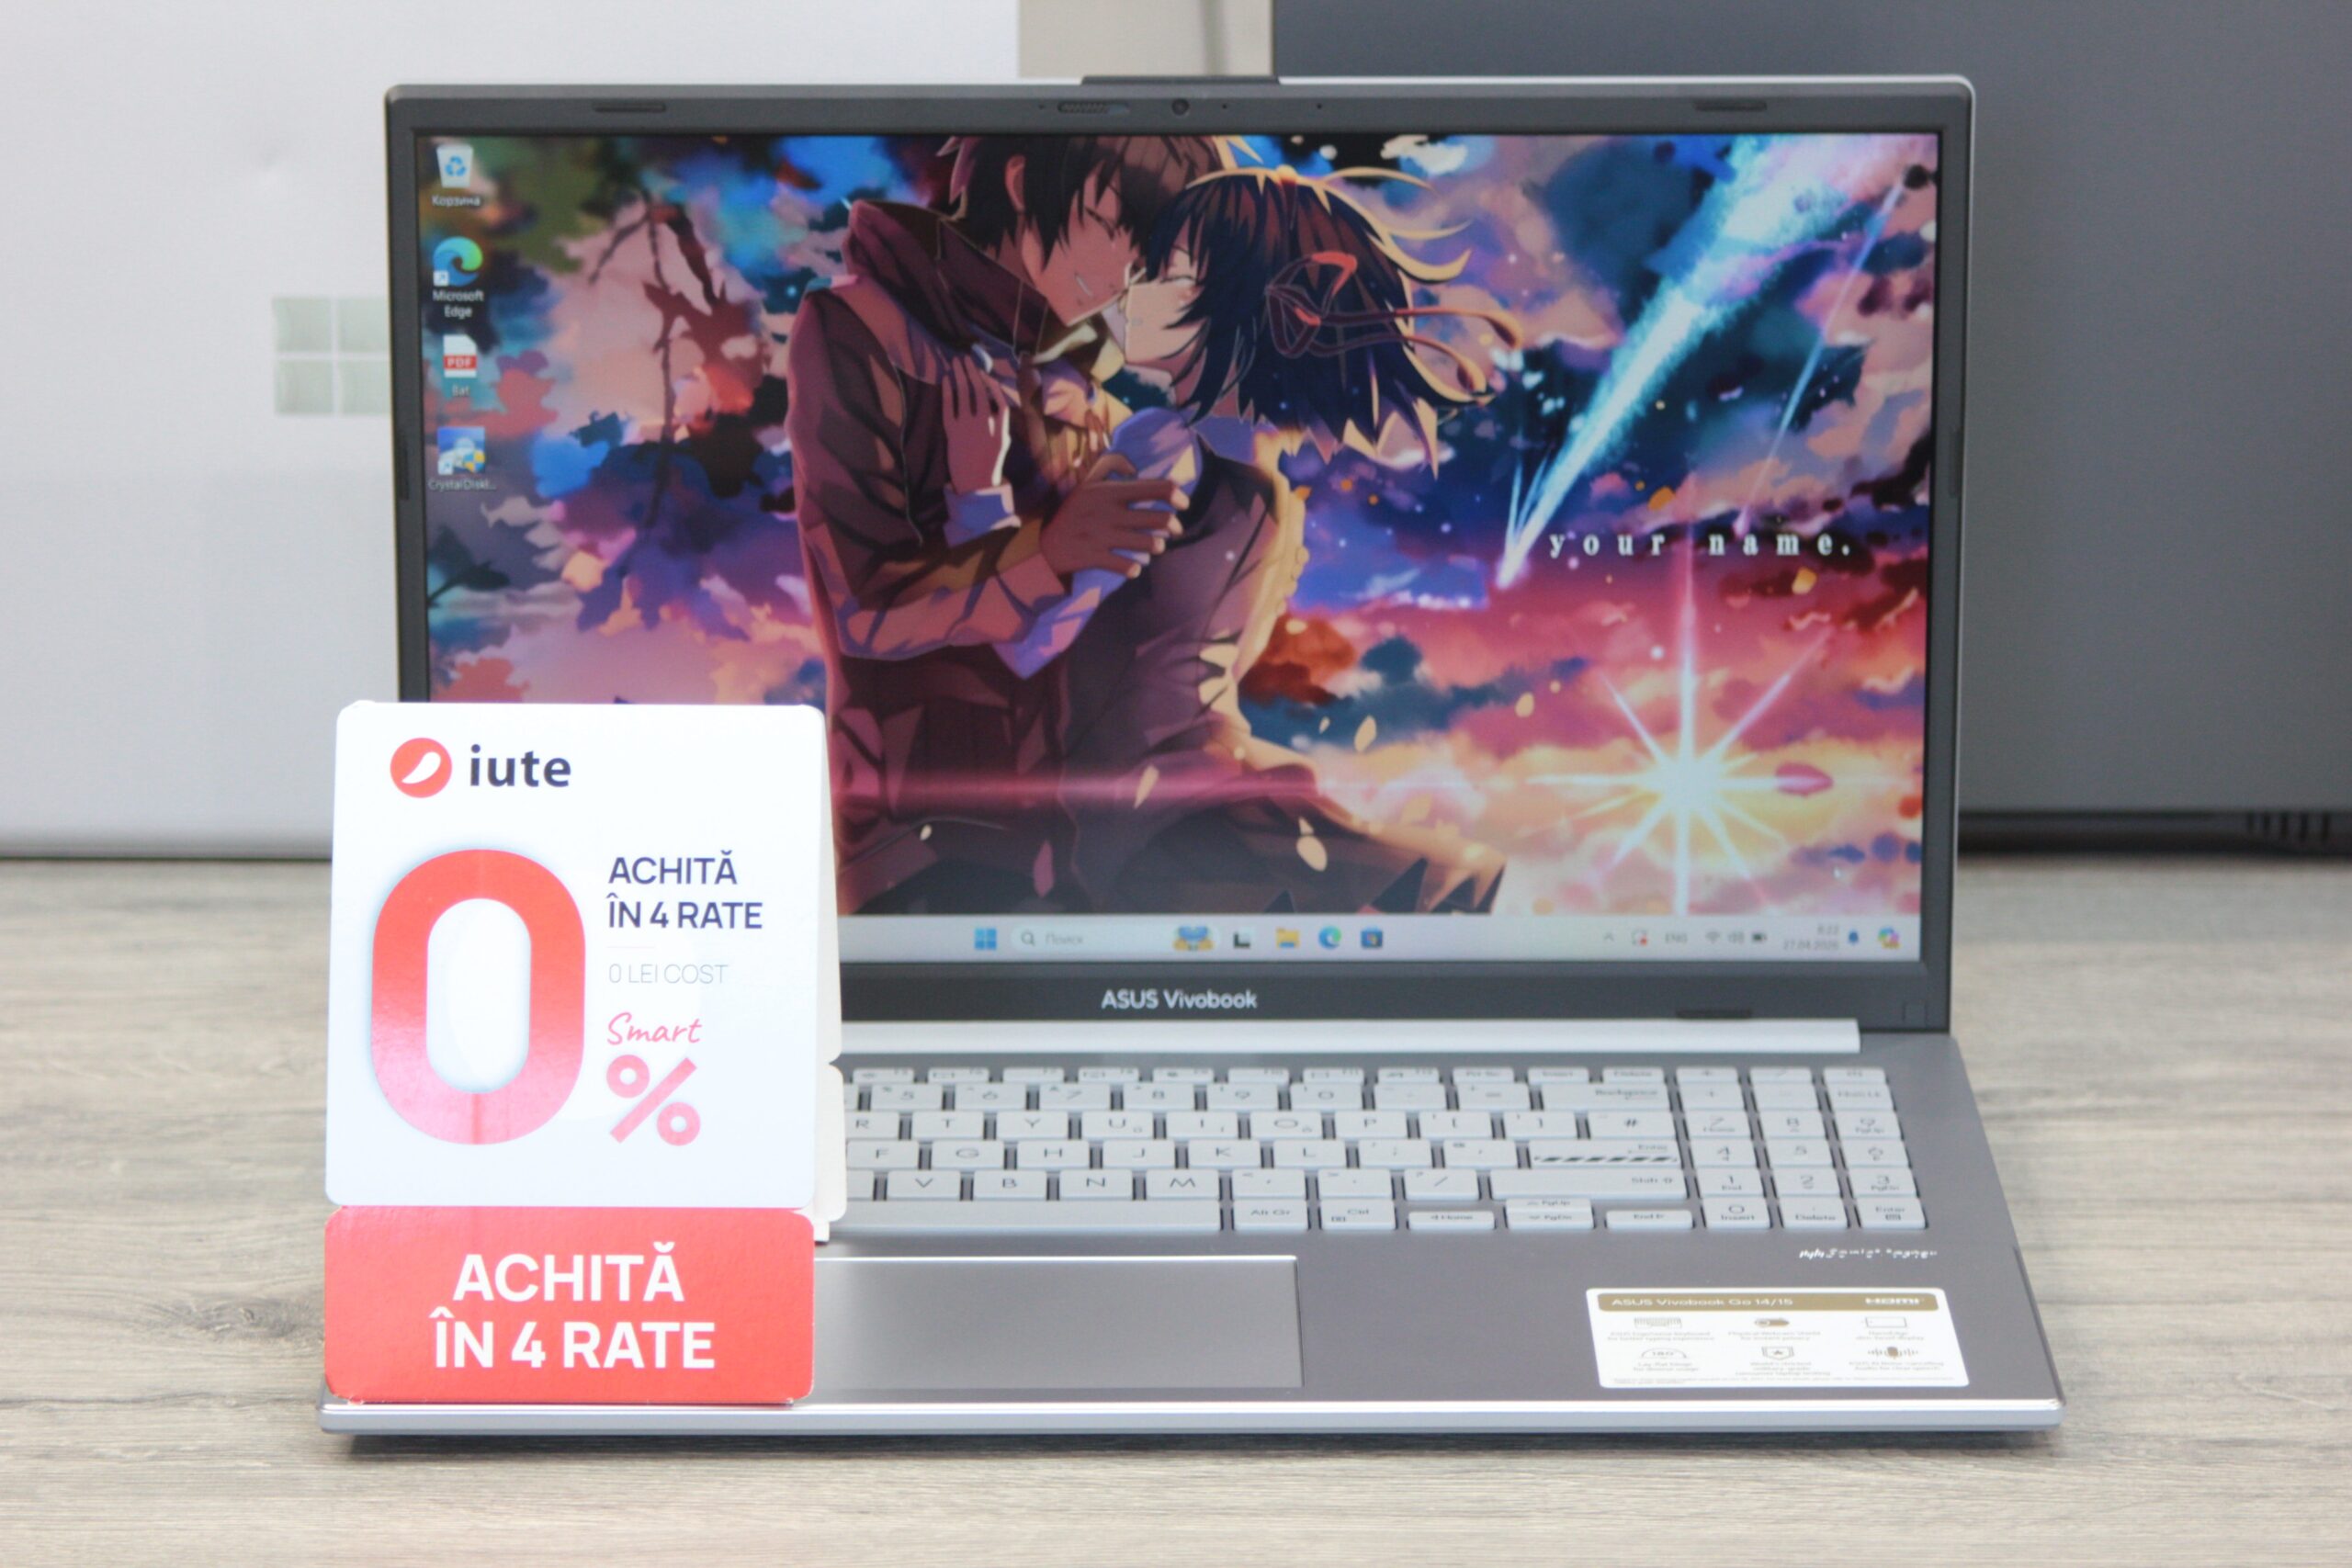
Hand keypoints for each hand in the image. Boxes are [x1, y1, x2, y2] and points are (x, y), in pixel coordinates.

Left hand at [941, 354, 1014, 494]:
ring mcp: (967, 427)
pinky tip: (946, 380)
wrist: (974, 484)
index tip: (985, 374)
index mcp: (1000, 429)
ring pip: (964, 394)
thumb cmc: (989, 465)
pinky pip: (949, 406)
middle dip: (973, 372)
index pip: (1000, 400)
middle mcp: (985, 424)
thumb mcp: (1002, 445)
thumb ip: (1001, 424)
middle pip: (979, 392)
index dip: (992, 385)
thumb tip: (997, 405)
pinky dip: (947, 391)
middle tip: (966, 359)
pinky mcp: (952, 431)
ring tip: (956, 362)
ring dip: (960, 375)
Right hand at [1040, 454, 1187, 579]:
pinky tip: (1134, 567)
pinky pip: (1127, 566)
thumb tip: (1135, 468)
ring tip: (1156, 546)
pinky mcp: (1095, 557)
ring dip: (1157, 546)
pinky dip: (1134, 568)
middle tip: (1173, 530)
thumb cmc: (1073, 510)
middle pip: (1159, 519)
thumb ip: (1111, 463)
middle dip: (1173, 526)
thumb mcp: (1088, 480)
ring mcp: (1102, 536)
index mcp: (1110, 491)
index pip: (1155, 488)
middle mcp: (1109, 512)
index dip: (1176, 494)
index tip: (1183, 502)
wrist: (1044, 542)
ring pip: (1149, 543)